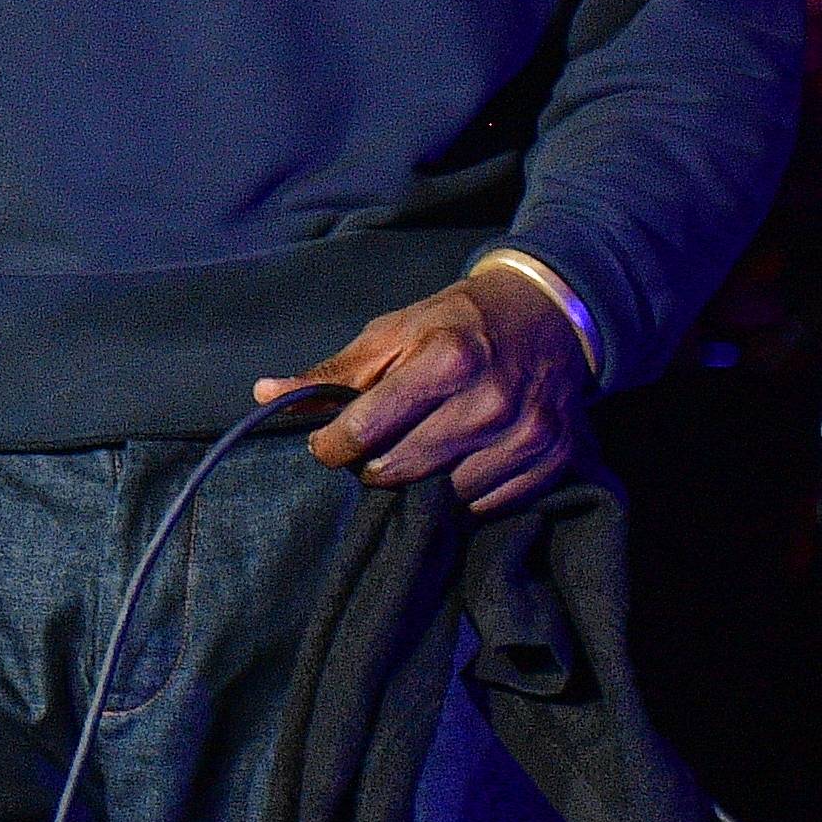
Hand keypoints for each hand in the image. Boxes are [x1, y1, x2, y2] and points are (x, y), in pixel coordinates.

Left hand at [254, 268, 591, 513]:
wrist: (549, 316)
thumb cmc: (457, 323)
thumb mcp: (393, 331)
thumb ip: (333, 372)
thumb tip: (266, 395)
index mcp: (447, 360)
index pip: (367, 428)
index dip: (332, 444)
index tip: (325, 444)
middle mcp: (490, 402)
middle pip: (402, 469)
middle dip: (370, 468)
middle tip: (367, 452)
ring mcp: (528, 436)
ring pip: (446, 496)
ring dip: (418, 486)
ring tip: (413, 457)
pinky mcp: (555, 461)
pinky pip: (489, 506)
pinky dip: (463, 496)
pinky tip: (454, 468)